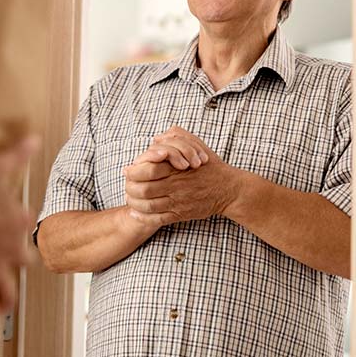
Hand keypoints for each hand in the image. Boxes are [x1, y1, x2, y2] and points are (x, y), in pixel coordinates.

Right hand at [0, 136, 38, 319]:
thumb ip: (17, 154)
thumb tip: (35, 137)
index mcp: (18, 220)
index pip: (29, 223)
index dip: (23, 222)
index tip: (14, 220)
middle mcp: (13, 248)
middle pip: (25, 260)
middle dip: (19, 261)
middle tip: (7, 261)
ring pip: (10, 293)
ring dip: (6, 296)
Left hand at [124, 127, 239, 224]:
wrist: (229, 190)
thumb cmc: (210, 165)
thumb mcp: (196, 144)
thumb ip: (176, 137)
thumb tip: (156, 139)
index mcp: (177, 169)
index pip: (148, 170)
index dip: (134, 170)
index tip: (128, 168)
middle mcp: (176, 186)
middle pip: (143, 189)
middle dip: (130, 187)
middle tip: (126, 183)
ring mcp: (178, 202)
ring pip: (148, 206)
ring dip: (133, 202)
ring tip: (129, 197)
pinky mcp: (181, 215)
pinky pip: (158, 219)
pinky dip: (143, 217)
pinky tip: (135, 212)